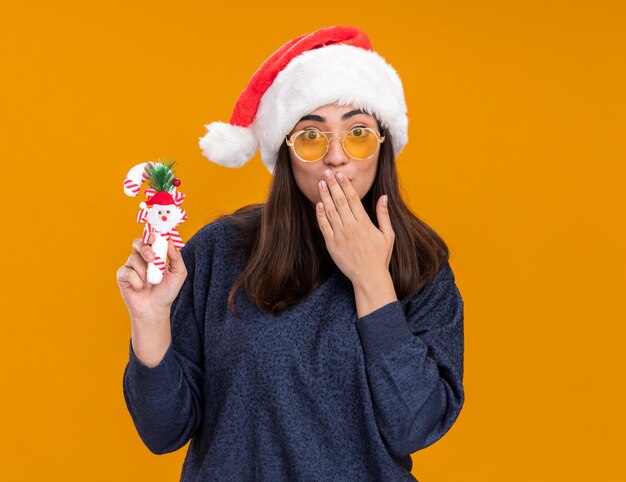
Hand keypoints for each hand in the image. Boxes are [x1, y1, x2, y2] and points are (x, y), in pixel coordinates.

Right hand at [116, 233, 187, 321]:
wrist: (156, 309)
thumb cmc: (167, 291)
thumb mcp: (178, 274)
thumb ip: (176, 257)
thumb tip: (170, 241)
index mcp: (154, 254)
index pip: (150, 239)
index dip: (151, 235)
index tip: (154, 236)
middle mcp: (141, 258)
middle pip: (137, 243)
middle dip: (145, 248)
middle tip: (152, 259)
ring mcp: (130, 266)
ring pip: (133, 259)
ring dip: (144, 272)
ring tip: (150, 282)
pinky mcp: (122, 276)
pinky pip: (128, 272)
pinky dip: (137, 281)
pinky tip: (141, 288)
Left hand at [316, 169, 394, 284]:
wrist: (369, 277)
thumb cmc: (380, 257)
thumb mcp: (388, 235)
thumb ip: (384, 215)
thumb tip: (384, 197)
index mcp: (365, 223)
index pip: (353, 199)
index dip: (345, 185)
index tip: (340, 174)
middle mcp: (352, 227)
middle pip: (340, 201)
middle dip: (333, 185)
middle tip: (326, 172)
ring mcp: (340, 235)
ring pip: (330, 211)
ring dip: (325, 196)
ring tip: (321, 183)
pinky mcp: (332, 244)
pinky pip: (324, 227)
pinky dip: (320, 215)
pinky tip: (318, 204)